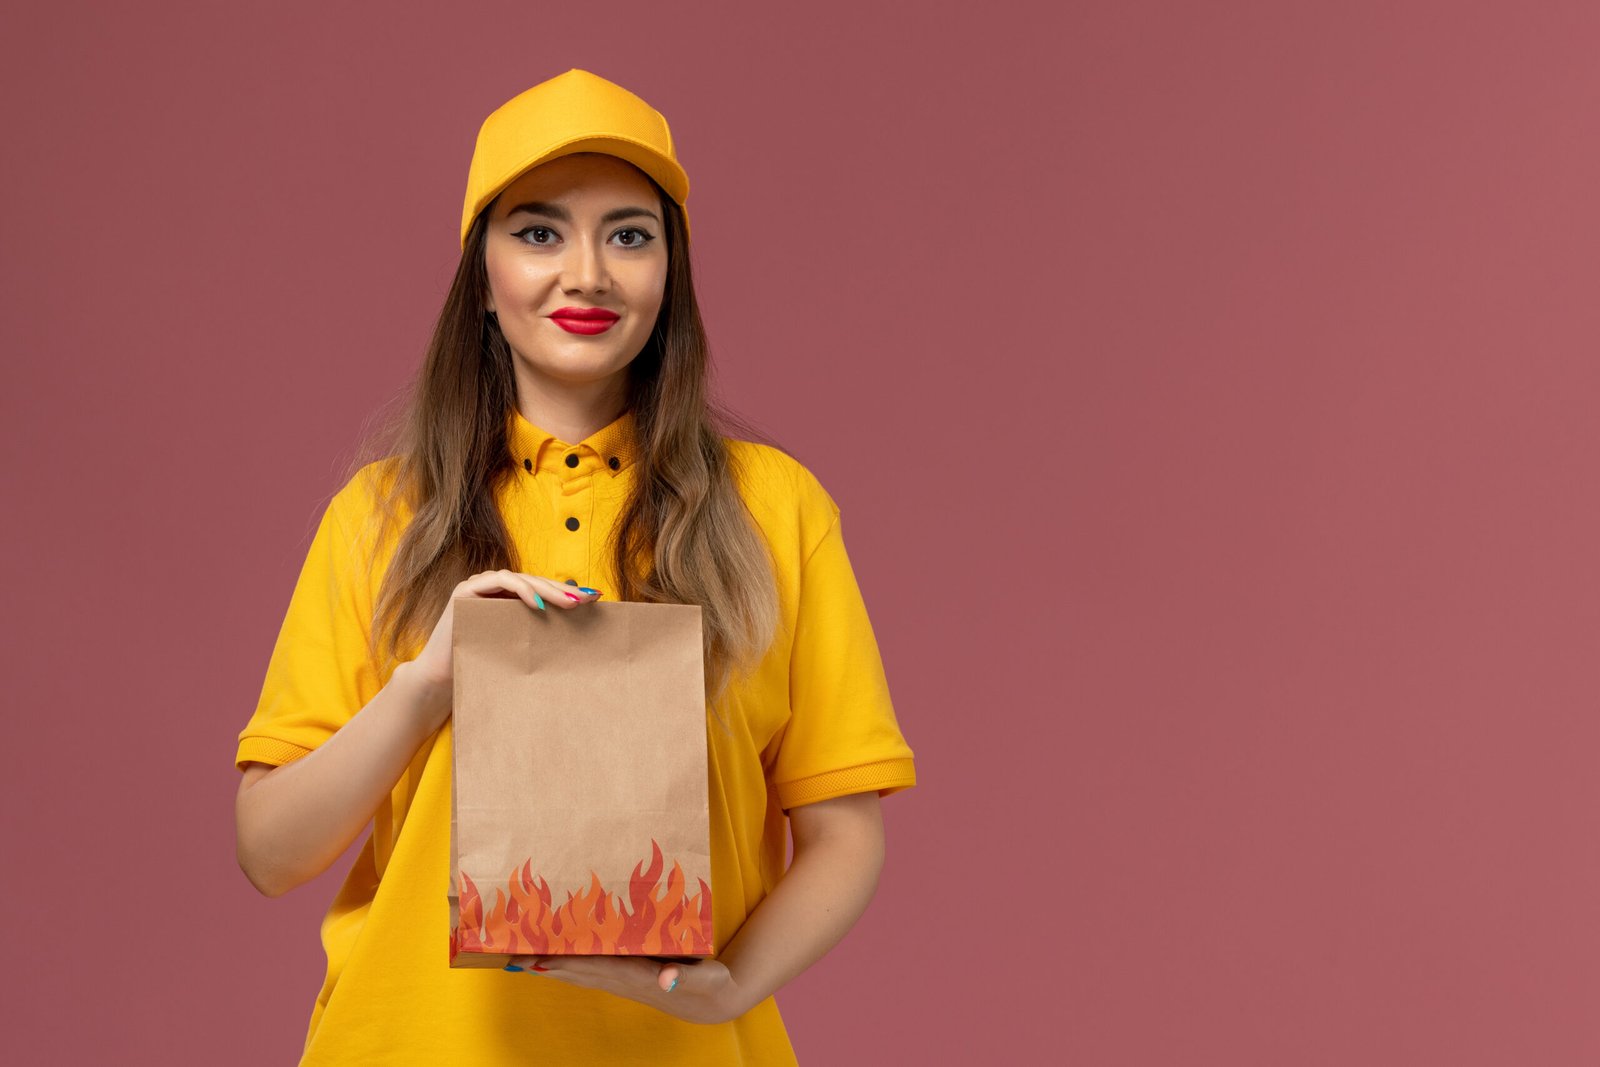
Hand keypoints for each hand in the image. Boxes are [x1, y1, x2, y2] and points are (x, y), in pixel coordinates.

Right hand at [403, 570, 601, 730]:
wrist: (442, 681)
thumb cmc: (482, 667)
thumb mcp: (516, 647)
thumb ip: (536, 633)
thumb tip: (577, 633)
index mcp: (506, 598)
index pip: (541, 589)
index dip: (567, 592)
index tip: (594, 599)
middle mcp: (493, 587)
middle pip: (535, 582)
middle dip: (563, 590)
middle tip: (588, 599)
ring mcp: (478, 585)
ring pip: (521, 579)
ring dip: (548, 589)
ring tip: (570, 602)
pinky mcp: (465, 590)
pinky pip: (499, 582)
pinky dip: (520, 591)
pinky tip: (538, 604)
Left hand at [504, 953, 741, 1025]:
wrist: (714, 1001)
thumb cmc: (710, 984)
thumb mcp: (705, 977)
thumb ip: (686, 975)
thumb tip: (666, 979)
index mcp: (640, 976)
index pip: (597, 967)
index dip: (568, 962)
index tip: (540, 959)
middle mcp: (626, 981)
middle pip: (581, 972)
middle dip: (549, 966)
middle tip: (515, 958)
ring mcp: (625, 982)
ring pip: (582, 974)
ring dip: (554, 968)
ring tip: (525, 961)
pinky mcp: (628, 979)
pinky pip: (593, 972)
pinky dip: (571, 966)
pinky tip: (557, 962)